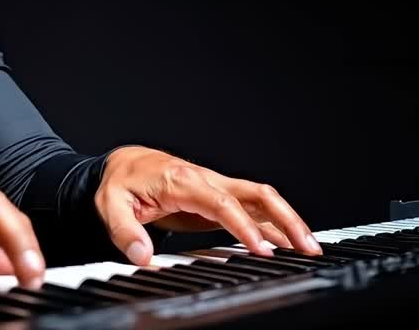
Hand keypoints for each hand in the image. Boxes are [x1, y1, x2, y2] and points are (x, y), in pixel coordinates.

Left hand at [94, 146, 320, 264]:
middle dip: (285, 218)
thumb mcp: (110, 205)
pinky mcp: (218, 197)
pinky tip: (287, 241)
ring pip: (261, 198)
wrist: (123, 163)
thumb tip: (142, 256)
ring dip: (287, 220)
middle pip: (256, 193)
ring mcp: (215, 186)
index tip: (262, 250)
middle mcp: (205, 179)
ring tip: (309, 247)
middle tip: (306, 246)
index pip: (222, 203)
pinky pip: (252, 207)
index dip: (245, 226)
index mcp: (182, 180)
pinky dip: (273, 223)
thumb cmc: (120, 181)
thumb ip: (125, 231)